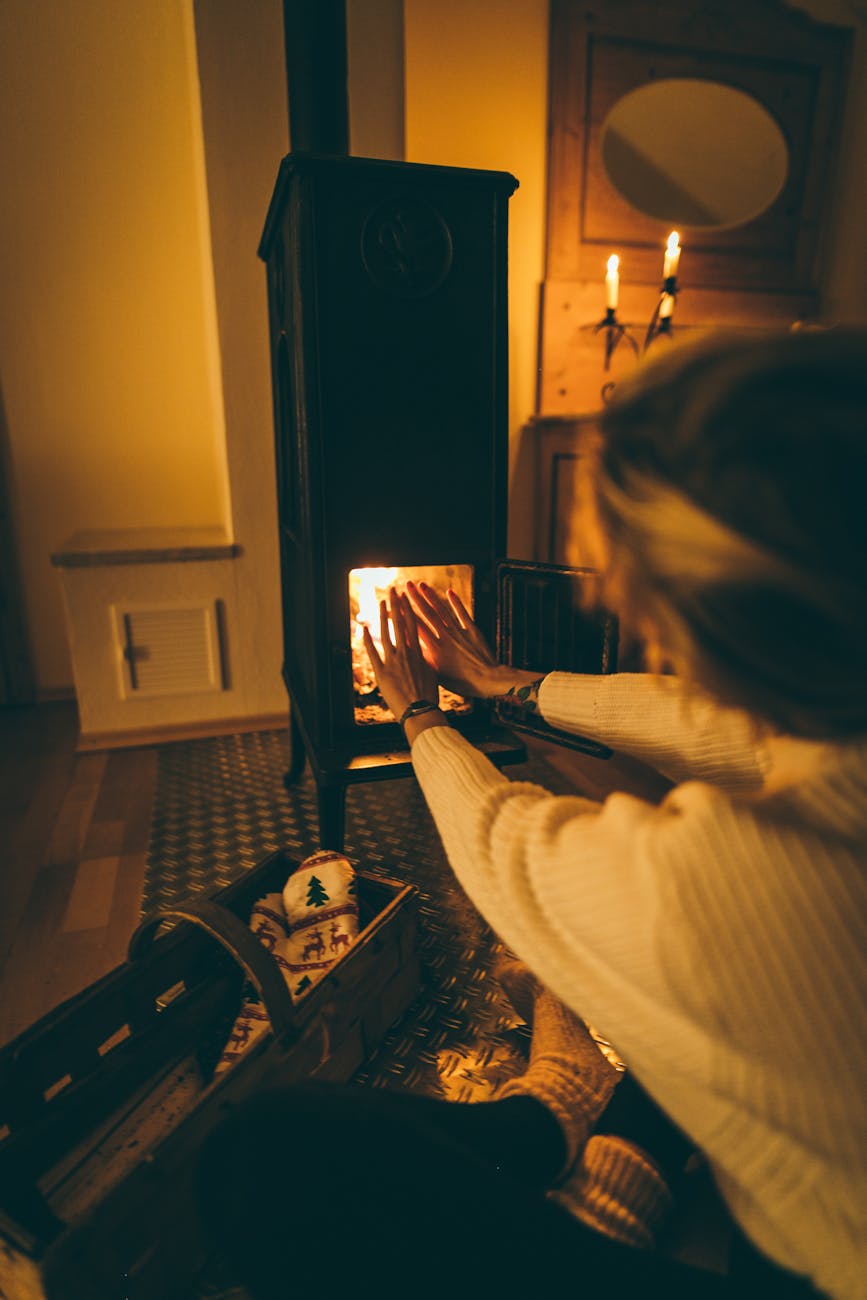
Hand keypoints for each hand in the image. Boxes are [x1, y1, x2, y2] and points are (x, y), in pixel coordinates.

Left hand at [362, 588, 438, 721]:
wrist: (420, 711)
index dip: (409, 609)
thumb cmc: (429, 696)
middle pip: (400, 623)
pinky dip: (367, 639)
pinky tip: (363, 628)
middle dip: (396, 605)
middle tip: (393, 590)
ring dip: (382, 617)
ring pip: (386, 634)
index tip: (406, 598)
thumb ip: (426, 661)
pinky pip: (372, 652)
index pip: (414, 625)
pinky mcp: (381, 673)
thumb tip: (425, 653)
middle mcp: (406, 654)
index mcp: (419, 653)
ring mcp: (392, 662)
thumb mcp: (433, 674)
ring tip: (380, 603)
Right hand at [404, 581, 514, 697]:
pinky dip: (456, 602)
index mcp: (435, 649)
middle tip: (405, 585)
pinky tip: (449, 591)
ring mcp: (459, 632)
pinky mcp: (472, 630)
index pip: (415, 627)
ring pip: (442, 610)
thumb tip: (411, 650)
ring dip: (431, 596)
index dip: (403, 614)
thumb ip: (425, 661)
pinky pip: (462, 613)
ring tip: (421, 584)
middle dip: (414, 598)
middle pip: (427, 613)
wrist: (488, 681)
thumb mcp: (438, 675)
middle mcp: (445, 637)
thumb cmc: (462, 683)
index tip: (394, 603)